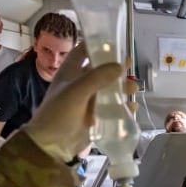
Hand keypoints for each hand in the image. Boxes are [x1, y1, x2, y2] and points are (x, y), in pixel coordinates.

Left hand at [23, 42, 123, 161]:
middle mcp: (80, 83)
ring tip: (133, 89)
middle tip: (130, 64)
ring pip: (109, 89)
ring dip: (122, 88)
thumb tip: (120, 66)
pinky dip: (123, 107)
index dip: (96, 45)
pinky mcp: (96, 115)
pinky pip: (113, 108)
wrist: (52, 144)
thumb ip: (97, 78)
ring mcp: (89, 100)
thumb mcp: (76, 92)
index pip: (83, 51)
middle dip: (115, 67)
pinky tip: (131, 108)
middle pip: (101, 69)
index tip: (113, 42)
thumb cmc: (58, 113)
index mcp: (70, 72)